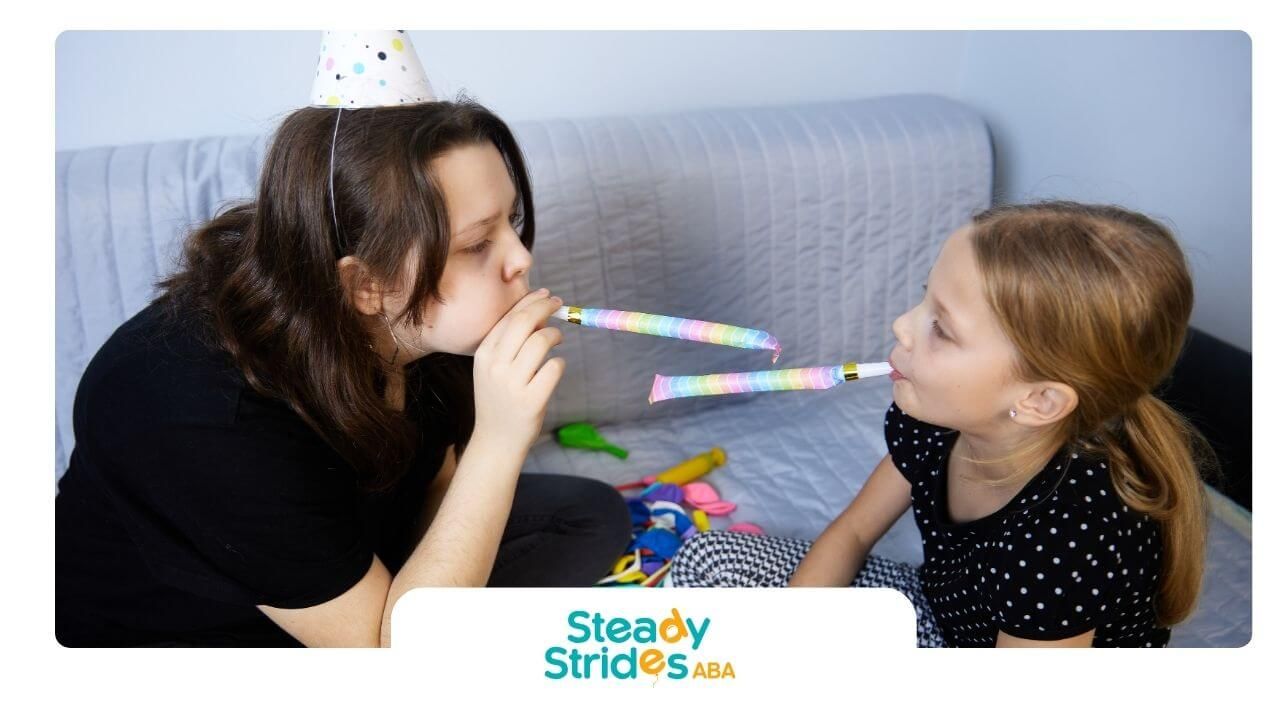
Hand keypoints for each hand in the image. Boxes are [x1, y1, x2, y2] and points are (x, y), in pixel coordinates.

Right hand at [471, 288, 565, 451]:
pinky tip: (554, 367)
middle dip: (545, 308)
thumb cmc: (499, 399)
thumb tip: (538, 313)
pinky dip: (559, 363)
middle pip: (525, 323)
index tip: (545, 295)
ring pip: (541, 341)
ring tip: (556, 340)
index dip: (530, 302)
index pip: (509, 317)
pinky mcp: (532, 400)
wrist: (496, 440)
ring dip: (554, 335)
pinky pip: (554, 368)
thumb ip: (509, 343)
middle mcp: (496, 367)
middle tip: (558, 305)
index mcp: (484, 354)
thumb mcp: (493, 369)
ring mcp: (513, 384)